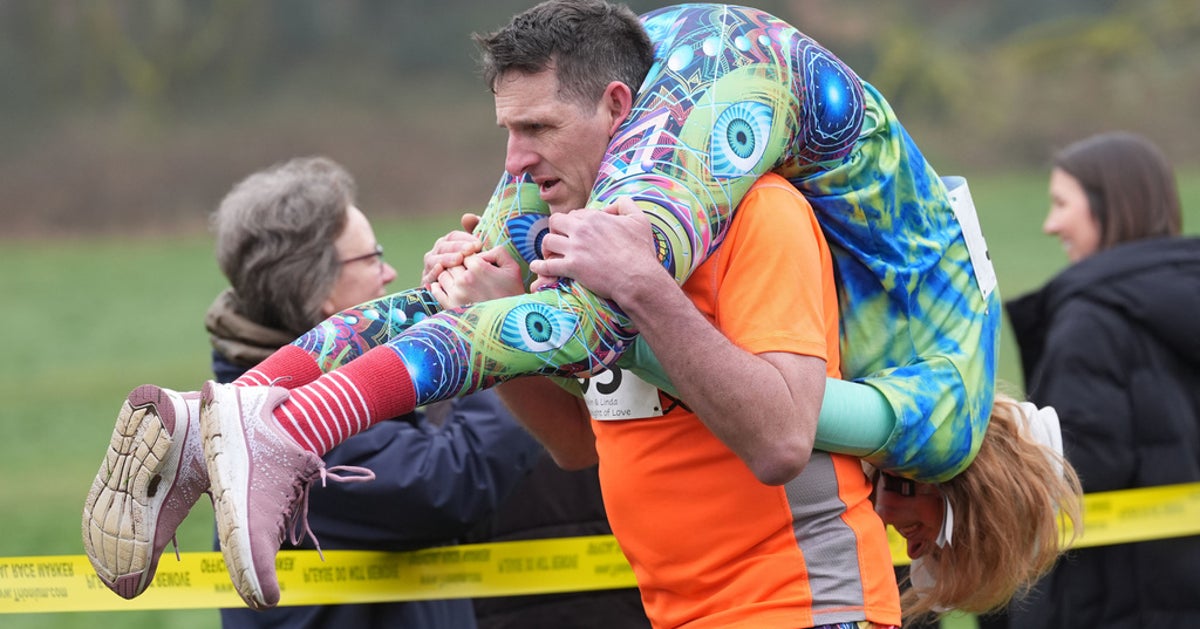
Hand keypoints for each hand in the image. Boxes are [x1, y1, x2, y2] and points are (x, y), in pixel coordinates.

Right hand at [421, 213, 483, 285]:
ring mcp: (430, 268)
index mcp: (447, 245)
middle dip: (457, 247)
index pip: (452, 237)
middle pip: (443, 246)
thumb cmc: (477, 272)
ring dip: (446, 258)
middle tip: (471, 250)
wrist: (472, 299)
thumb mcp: (478, 253)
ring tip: (459, 259)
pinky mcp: (427, 283)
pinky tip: (441, 268)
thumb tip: (467, 217)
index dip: (464, 238)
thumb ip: (474, 232)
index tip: (478, 243)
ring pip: (434, 259)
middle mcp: (436, 254)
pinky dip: (433, 272)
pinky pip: (428, 276)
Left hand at [429, 245, 524, 307]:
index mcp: (478, 267)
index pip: (465, 254)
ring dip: (450, 275)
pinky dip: (438, 286)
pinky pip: (436, 290)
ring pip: (442, 274)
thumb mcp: (512, 267)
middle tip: (470, 274)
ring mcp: (455, 293)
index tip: (478, 266)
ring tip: (461, 281)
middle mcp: (464, 279)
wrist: (510, 322)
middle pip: (453, 263)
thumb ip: (498, 252)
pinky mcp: (450, 305)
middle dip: (460, 266)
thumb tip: (480, 251)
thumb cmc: (512, 293)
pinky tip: (448, 287)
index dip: (472, 258)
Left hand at [529, 197, 663, 301]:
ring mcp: (575, 248)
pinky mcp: (572, 267)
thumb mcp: (639, 219)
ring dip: (547, 247)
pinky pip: (547, 265)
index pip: (574, 214)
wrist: (638, 278)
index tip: (577, 232)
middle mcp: (581, 229)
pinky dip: (540, 265)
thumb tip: (609, 206)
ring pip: (548, 241)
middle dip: (555, 229)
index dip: (574, 222)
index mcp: (594, 217)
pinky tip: (537, 266)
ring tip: (550, 253)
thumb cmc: (640, 251)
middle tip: (560, 239)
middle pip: (555, 222)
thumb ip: (625, 204)